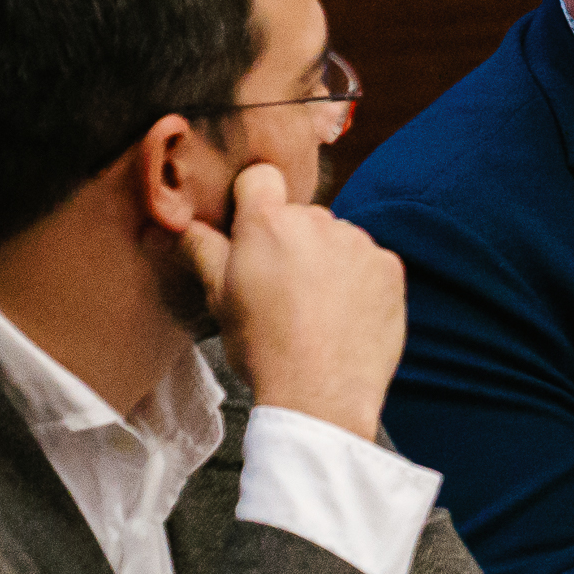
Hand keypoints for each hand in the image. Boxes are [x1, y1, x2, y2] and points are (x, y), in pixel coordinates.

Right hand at [180, 162, 405, 437]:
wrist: (320, 395)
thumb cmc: (263, 348)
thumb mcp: (219, 299)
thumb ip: (203, 250)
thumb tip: (183, 223)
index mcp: (268, 223)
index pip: (260, 178)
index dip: (253, 201)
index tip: (252, 234)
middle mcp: (317, 221)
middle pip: (301, 215)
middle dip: (292, 242)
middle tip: (284, 290)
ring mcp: (359, 242)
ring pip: (337, 239)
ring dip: (328, 261)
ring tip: (317, 310)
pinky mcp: (390, 267)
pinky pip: (370, 262)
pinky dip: (360, 281)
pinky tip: (346, 316)